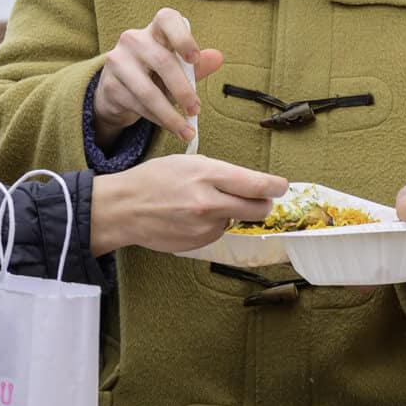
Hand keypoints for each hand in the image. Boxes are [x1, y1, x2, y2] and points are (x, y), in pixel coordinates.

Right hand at [88, 155, 287, 256]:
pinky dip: (212, 225)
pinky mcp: (199, 242)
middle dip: (262, 203)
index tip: (280, 185)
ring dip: (230, 213)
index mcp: (208, 175)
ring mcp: (205, 226)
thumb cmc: (153, 180)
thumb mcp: (187, 163)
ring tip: (202, 204)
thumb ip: (220, 173)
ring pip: (237, 221)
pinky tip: (191, 217)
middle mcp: (210, 203)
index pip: (257, 184)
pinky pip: (218, 232)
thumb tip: (249, 183)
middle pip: (259, 209)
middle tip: (254, 197)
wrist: (124, 208)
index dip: (276, 186)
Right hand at [91, 8, 223, 148]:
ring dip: (170, 114)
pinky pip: (138, 106)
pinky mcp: (110, 86)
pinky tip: (170, 127)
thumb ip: (196, 65)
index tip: (195, 58)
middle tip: (196, 109)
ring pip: (148, 91)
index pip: (167, 19)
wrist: (118, 91)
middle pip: (162, 62)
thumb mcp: (177, 69)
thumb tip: (218, 58)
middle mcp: (133, 40)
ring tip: (186, 130)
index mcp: (154, 30)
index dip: (183, 37)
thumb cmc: (154, 74)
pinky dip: (158, 120)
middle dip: (182, 90)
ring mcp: (118, 62)